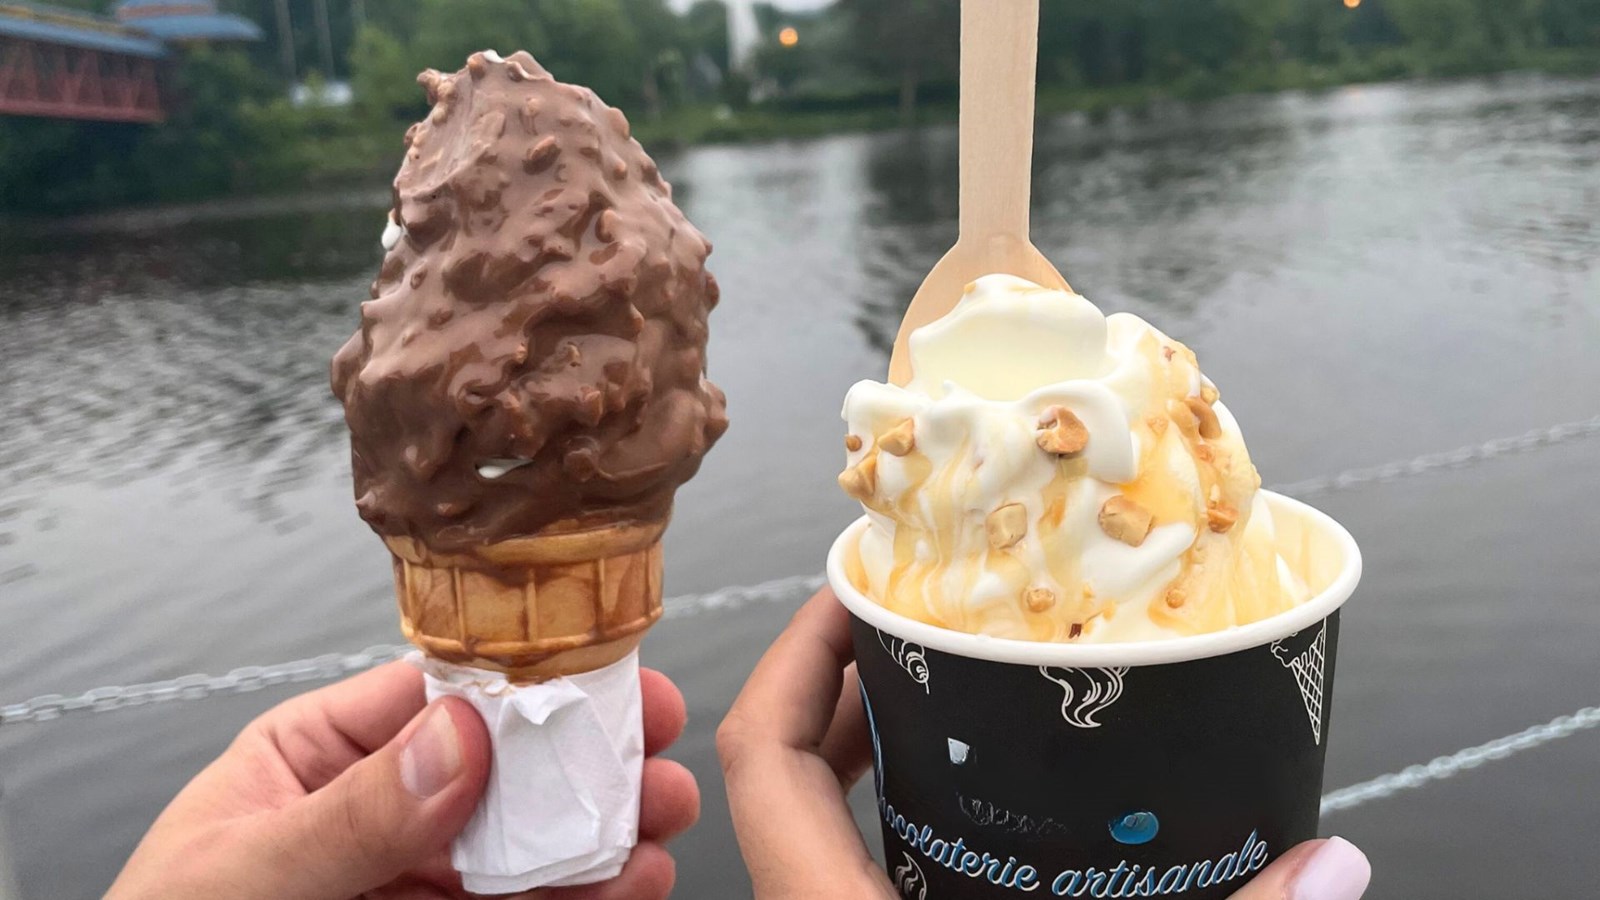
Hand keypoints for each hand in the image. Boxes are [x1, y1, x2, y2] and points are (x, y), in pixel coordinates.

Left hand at [108, 661, 698, 899]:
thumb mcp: (242, 875)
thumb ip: (350, 814)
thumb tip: (456, 738)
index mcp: (316, 758)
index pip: (433, 698)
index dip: (525, 683)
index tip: (601, 678)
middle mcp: (380, 813)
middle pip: (504, 769)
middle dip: (588, 758)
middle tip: (656, 752)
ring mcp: (418, 879)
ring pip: (528, 843)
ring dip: (603, 830)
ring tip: (660, 824)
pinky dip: (584, 896)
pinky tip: (627, 885)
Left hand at [717, 589, 1371, 899]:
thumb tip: (1334, 867)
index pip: (764, 764)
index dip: (795, 660)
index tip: (852, 590)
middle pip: (783, 784)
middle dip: (841, 692)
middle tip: (918, 626)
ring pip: (822, 839)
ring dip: (871, 763)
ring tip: (949, 699)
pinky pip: (867, 886)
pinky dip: (905, 835)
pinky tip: (985, 823)